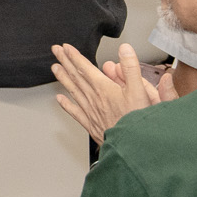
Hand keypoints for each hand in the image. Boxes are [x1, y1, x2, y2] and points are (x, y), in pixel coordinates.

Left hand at [51, 42, 169, 143]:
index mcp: (104, 89)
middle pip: (76, 76)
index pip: (85, 68)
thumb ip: (131, 68)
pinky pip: (75, 112)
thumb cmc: (138, 122)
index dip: (74, 56)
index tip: (66, 47)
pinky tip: (60, 100)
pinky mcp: (92, 125)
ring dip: (63, 78)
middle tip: (56, 51)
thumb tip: (125, 49)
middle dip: (65, 62)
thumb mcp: (141, 91)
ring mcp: (91, 112)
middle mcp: (93, 99)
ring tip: (55, 69)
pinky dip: (67, 105)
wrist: (134, 148)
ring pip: (73, 91)